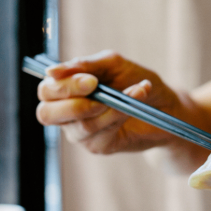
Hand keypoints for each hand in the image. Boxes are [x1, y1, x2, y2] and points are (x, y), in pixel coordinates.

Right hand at [35, 50, 186, 153]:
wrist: (165, 104)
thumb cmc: (134, 79)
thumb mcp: (112, 64)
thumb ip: (85, 65)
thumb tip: (51, 72)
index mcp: (64, 90)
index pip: (46, 91)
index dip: (63, 87)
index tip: (92, 81)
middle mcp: (66, 114)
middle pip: (47, 114)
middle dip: (75, 103)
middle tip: (100, 91)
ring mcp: (80, 133)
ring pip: (82, 125)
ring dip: (110, 107)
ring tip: (134, 91)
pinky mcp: (99, 146)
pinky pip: (101, 135)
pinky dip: (120, 116)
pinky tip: (134, 104)